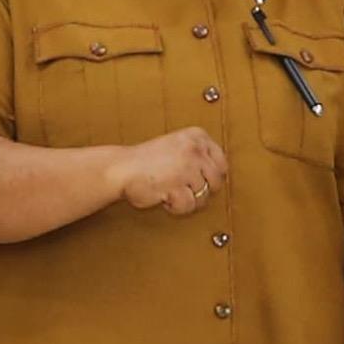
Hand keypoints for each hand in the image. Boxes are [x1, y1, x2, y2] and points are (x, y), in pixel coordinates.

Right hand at [110, 128, 230, 214]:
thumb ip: (200, 155)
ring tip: (170, 190)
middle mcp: (195, 149)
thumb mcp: (178, 146)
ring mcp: (187, 167)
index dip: (213, 177)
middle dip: (201, 191)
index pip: (222, 162)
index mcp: (197, 136)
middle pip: (217, 182)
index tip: (201, 181)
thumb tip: (221, 176)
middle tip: (183, 189)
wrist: (121, 168)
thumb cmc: (148, 161)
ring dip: (186, 200)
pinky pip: (188, 206)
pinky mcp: (177, 186)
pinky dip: (176, 207)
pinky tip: (164, 196)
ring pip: (202, 197)